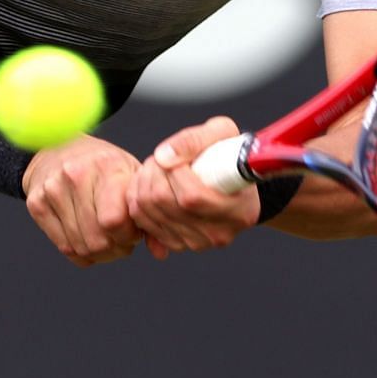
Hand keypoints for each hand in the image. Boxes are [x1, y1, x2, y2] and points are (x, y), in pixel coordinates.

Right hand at [22, 135, 144, 267]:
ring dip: (99, 254)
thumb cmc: (104, 167)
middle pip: (97, 238)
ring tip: (108, 240)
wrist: (59, 149)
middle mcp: (76, 175)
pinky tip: (89, 239)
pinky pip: (63, 247)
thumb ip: (147, 212)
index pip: (114, 220)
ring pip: (80, 247)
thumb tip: (161, 252)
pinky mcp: (36, 203)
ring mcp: (52, 189)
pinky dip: (81, 254)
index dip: (128, 235)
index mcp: (106, 166)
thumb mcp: (130, 176)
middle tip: (121, 240)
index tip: (134, 231)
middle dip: (115, 248)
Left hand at [127, 116, 260, 260]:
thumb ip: (194, 140)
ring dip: (142, 183)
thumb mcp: (223, 133)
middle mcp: (217, 232)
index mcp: (238, 209)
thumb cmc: (233, 156)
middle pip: (165, 203)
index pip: (191, 197)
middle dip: (153, 173)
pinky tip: (149, 185)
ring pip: (148, 212)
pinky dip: (138, 199)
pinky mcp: (178, 244)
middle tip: (159, 159)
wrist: (237, 184)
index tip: (175, 155)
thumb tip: (163, 157)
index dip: (174, 171)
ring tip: (155, 168)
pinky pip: (143, 222)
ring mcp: (197, 242)